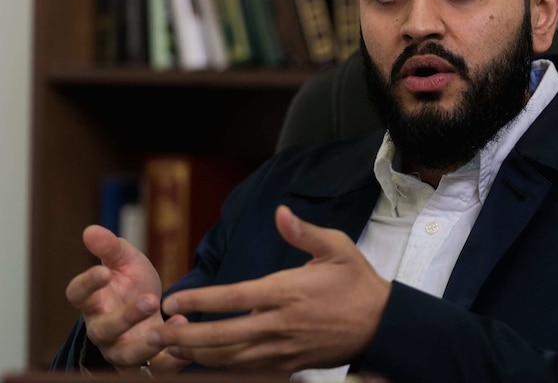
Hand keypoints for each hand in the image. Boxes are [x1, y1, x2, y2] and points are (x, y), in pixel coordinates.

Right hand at [65, 225, 187, 372]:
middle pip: (104, 330)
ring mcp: (122, 349)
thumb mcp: (126, 262)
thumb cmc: (133, 284)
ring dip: (147, 344)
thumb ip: (111, 248)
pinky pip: (155, 370)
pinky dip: (172, 358)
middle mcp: (102, 329)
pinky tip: (186, 335)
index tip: (103, 272)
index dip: (87, 284)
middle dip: (126, 317)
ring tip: (170, 325)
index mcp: (94, 301)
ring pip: (126, 355)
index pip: (78, 295)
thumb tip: (91, 230)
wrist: (154, 310)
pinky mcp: (145, 364)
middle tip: (150, 300)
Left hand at [148, 206, 391, 371]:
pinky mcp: (290, 365)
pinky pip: (249, 371)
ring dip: (197, 356)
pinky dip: (223, 369)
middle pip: (222, 336)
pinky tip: (205, 364)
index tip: (171, 301)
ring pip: (231, 359)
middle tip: (154, 334)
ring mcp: (284, 349)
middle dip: (184, 337)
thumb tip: (279, 212)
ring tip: (170, 350)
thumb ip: (304, 232)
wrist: (381, 324)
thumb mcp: (337, 247)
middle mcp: (281, 324)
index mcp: (287, 292)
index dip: (198, 301)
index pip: (233, 298)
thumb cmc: (357, 281)